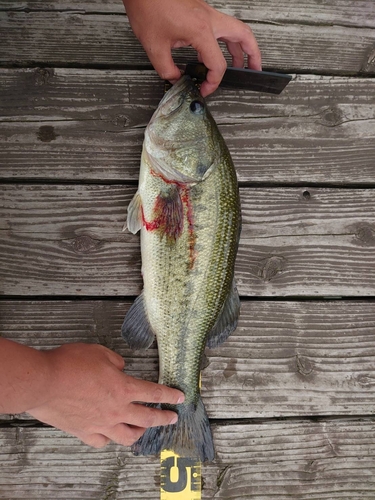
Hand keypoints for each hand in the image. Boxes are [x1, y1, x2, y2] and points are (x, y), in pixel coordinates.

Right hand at [2, 341, 183, 447]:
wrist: (44, 382)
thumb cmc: (70, 364)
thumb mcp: (99, 352)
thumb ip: (115, 362)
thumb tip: (120, 368)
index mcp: (123, 388)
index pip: (153, 393)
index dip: (169, 395)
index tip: (180, 397)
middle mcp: (116, 409)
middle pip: (147, 418)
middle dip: (163, 418)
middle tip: (172, 418)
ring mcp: (100, 424)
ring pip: (127, 436)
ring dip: (139, 433)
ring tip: (143, 430)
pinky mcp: (84, 431)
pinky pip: (102, 441)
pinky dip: (109, 439)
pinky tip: (110, 435)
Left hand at [123, 0, 260, 96]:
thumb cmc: (147, 6)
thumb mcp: (154, 46)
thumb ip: (167, 69)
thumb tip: (175, 78)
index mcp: (201, 30)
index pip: (217, 64)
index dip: (213, 82)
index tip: (204, 88)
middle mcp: (209, 19)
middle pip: (243, 36)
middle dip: (253, 55)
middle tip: (255, 69)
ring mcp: (206, 12)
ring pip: (234, 29)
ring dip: (240, 47)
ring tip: (240, 63)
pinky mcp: (200, 10)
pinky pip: (220, 26)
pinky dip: (225, 40)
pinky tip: (217, 51)